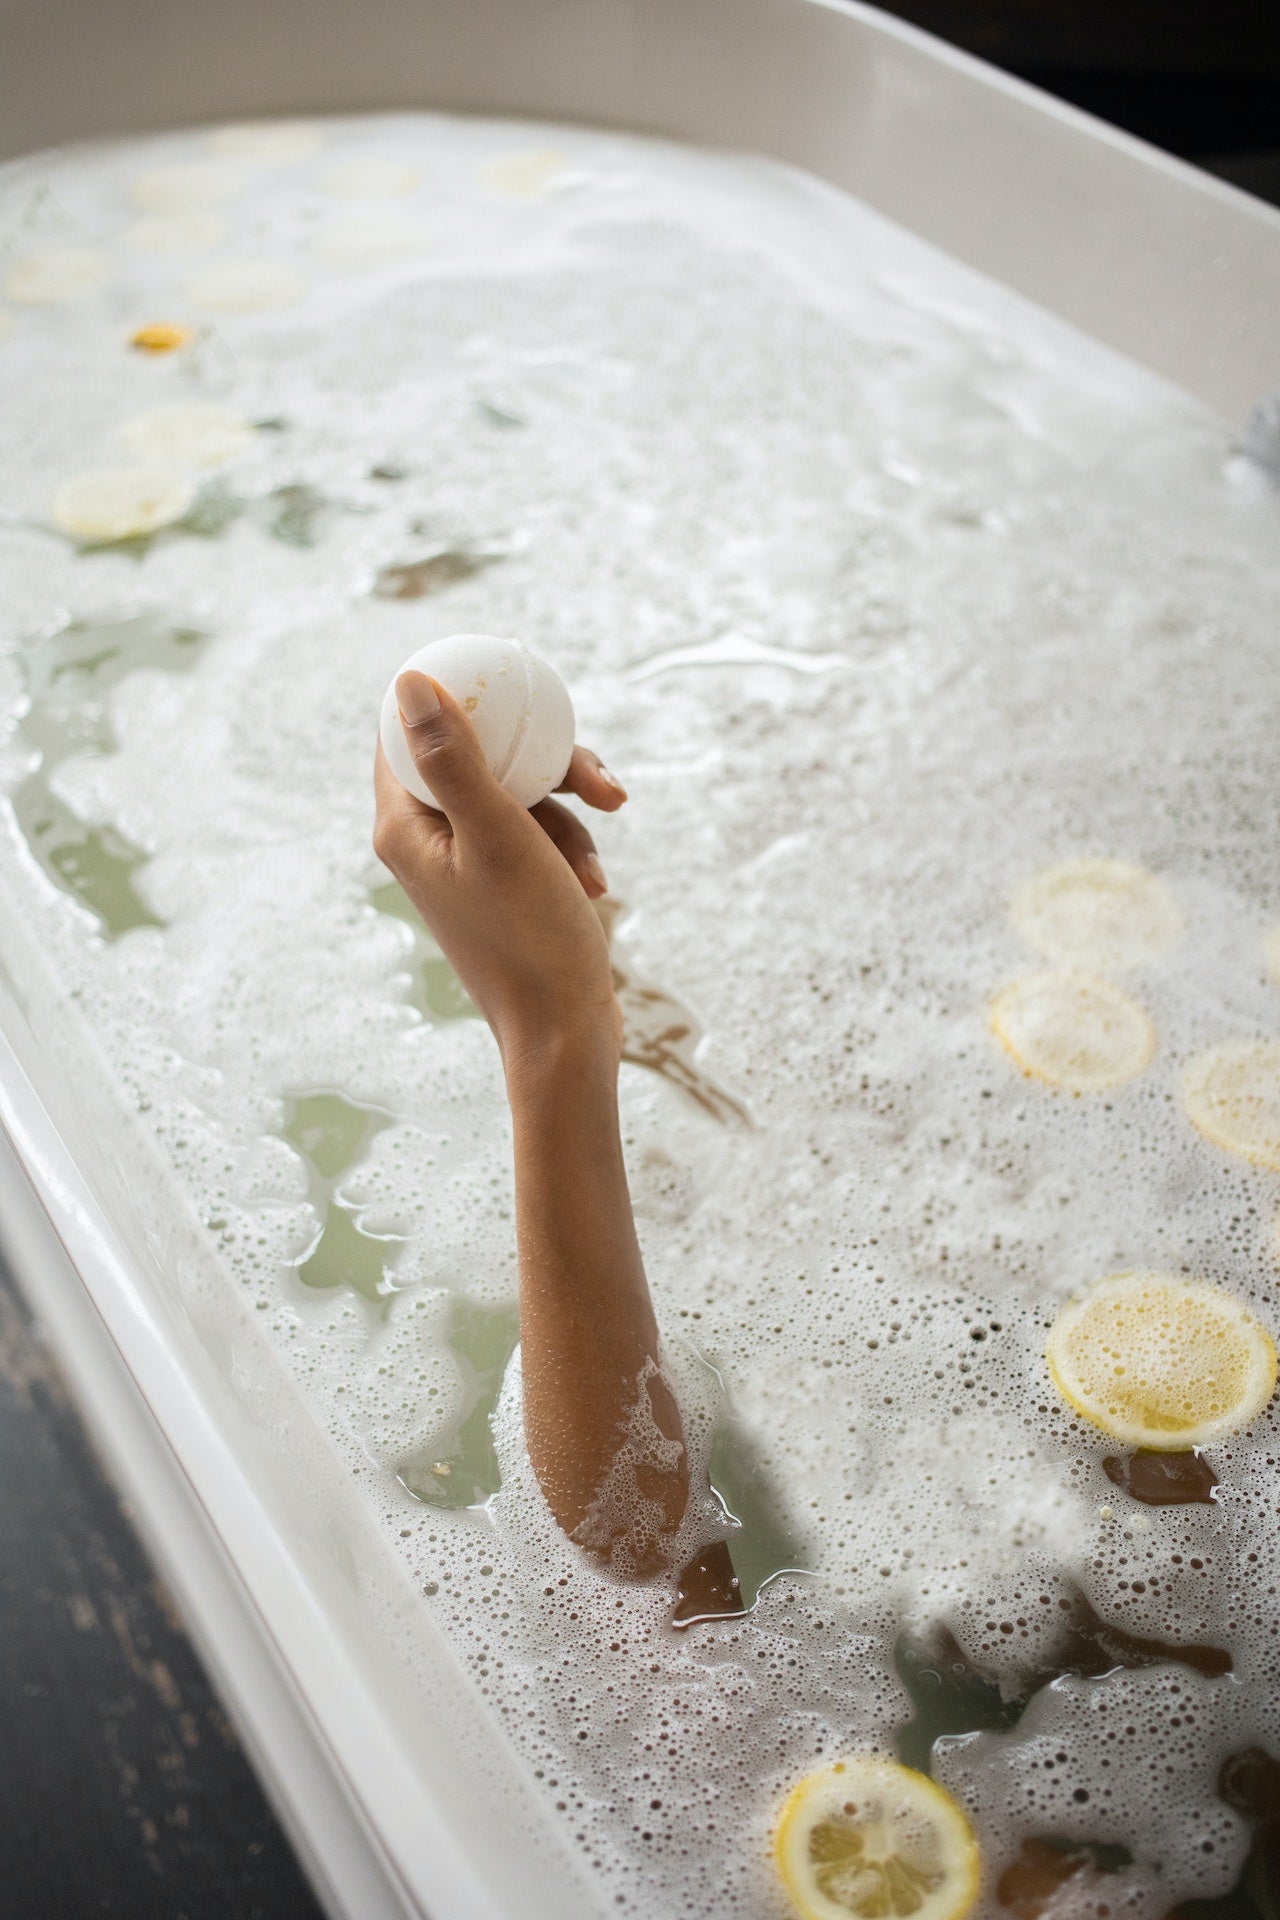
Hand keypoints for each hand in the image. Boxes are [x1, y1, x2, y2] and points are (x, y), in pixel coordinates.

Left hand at [372, 670, 625, 1068]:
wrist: (563, 1032)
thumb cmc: (530, 939)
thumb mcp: (498, 835)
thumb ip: (454, 759)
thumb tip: (408, 682)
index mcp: (404, 829)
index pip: (406, 734)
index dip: (455, 700)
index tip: (507, 686)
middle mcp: (425, 843)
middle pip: (476, 758)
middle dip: (542, 760)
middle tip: (595, 779)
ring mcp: (464, 865)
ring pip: (516, 795)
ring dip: (567, 809)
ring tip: (608, 833)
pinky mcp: (500, 885)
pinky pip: (534, 835)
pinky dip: (569, 846)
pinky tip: (595, 881)